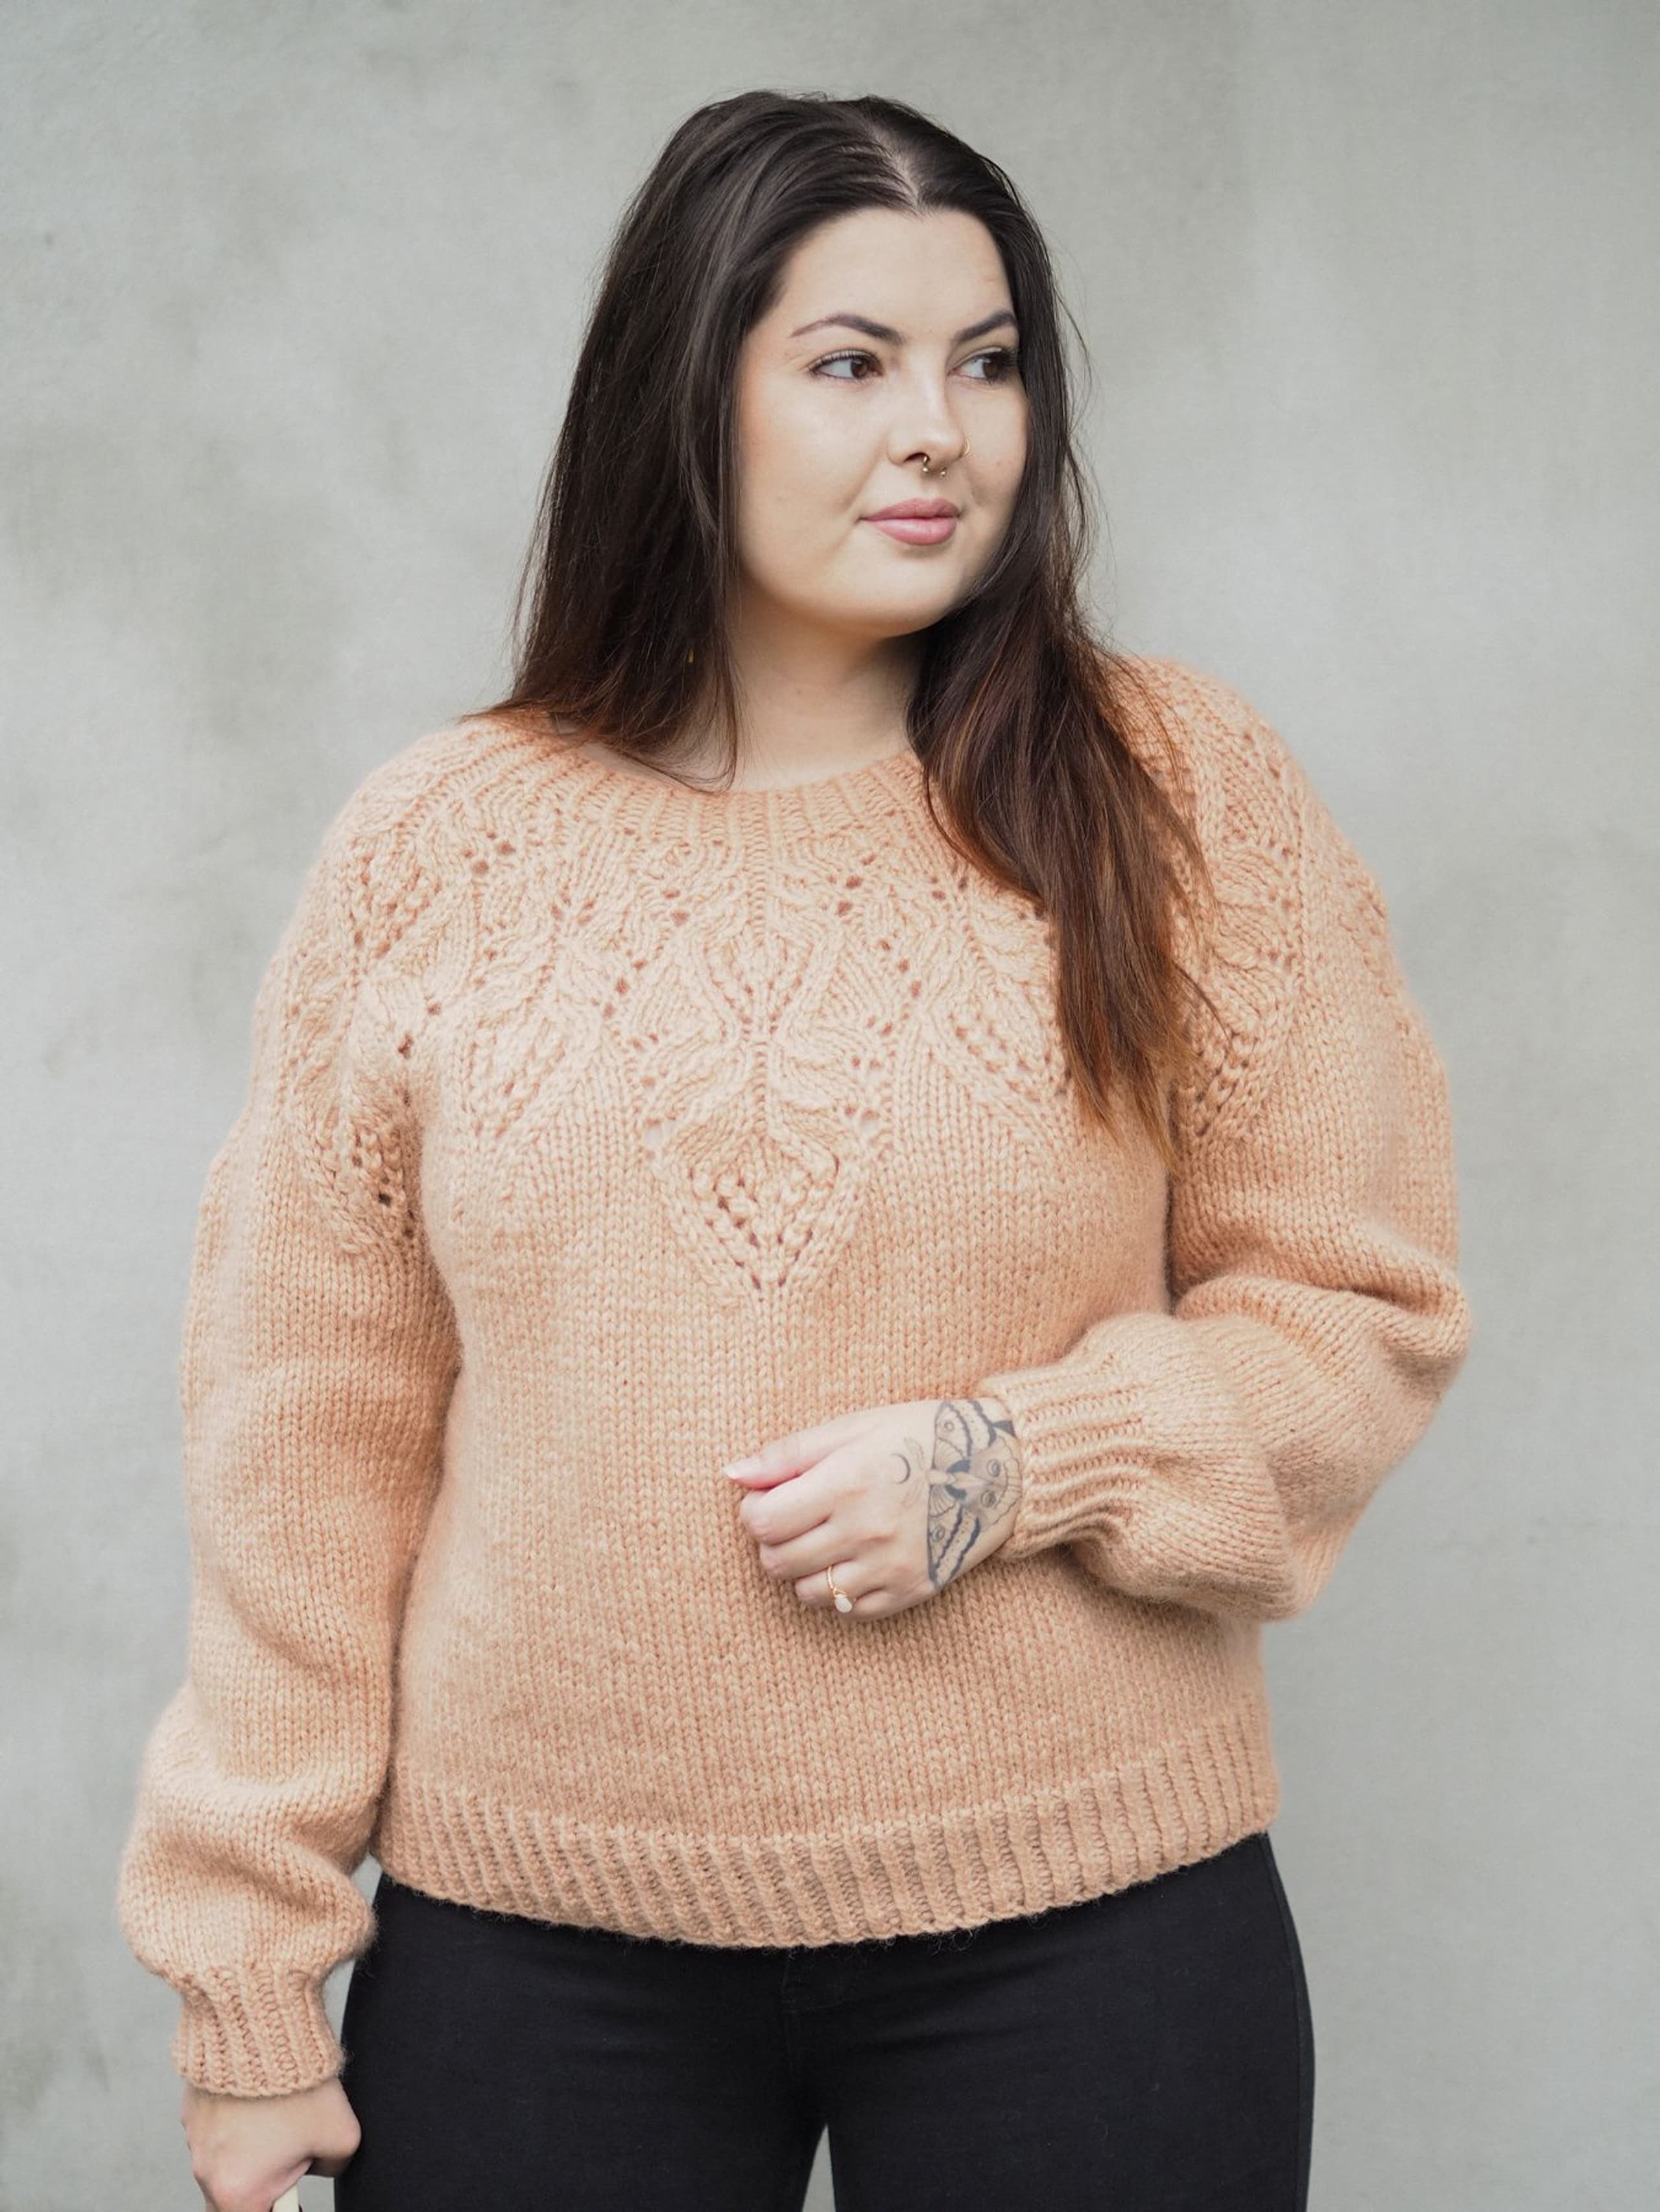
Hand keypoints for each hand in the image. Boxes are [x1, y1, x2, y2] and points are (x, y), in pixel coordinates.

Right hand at [182, 2073, 359, 2211]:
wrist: (262, 2025)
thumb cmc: (299, 2084)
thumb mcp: (341, 2135)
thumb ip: (332, 2165)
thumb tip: (322, 2162)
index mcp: (237, 2191)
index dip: (282, 2208)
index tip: (292, 2196)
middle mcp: (206, 2171)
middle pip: (234, 2195)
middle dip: (262, 2181)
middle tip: (290, 2152)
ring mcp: (194, 2137)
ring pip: (224, 2158)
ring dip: (249, 2146)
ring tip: (279, 2113)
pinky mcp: (192, 2106)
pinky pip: (216, 2125)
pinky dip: (236, 2117)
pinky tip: (261, 2092)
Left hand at [723, 1397, 1021, 1618]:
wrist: (998, 1469)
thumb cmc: (920, 1436)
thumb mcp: (854, 1426)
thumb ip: (788, 1454)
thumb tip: (731, 1474)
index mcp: (845, 1483)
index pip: (761, 1522)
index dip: (754, 1511)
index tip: (770, 1497)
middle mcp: (864, 1530)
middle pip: (777, 1561)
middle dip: (774, 1540)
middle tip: (795, 1517)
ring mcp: (888, 1567)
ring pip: (807, 1593)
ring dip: (804, 1568)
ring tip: (826, 1537)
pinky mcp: (910, 1591)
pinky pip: (849, 1611)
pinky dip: (840, 1590)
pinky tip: (854, 1558)